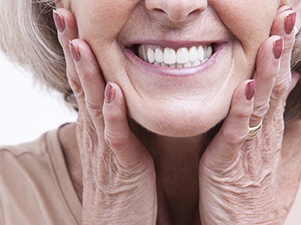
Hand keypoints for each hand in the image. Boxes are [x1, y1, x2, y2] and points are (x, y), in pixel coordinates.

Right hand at [53, 9, 156, 224]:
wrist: (117, 224)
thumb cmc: (121, 183)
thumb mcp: (116, 145)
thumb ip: (116, 120)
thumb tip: (116, 95)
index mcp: (97, 124)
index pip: (83, 80)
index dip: (78, 50)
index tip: (74, 21)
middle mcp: (95, 130)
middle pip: (80, 83)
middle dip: (73, 48)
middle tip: (65, 15)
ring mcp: (106, 147)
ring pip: (93, 103)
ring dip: (86, 72)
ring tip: (80, 41)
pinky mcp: (122, 165)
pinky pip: (116, 135)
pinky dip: (113, 112)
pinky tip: (111, 89)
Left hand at [199, 7, 299, 224]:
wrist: (243, 222)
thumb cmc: (246, 178)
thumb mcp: (259, 139)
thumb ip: (267, 110)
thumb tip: (283, 80)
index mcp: (266, 122)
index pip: (277, 76)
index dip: (282, 45)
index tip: (287, 15)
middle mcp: (263, 129)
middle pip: (275, 82)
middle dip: (281, 46)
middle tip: (289, 12)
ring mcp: (250, 144)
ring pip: (262, 102)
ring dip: (268, 70)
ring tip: (275, 39)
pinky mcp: (231, 161)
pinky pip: (238, 132)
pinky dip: (243, 109)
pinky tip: (247, 87)